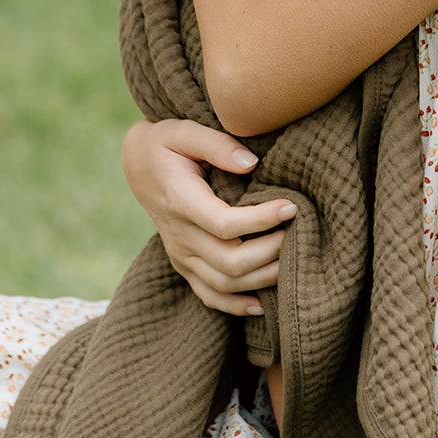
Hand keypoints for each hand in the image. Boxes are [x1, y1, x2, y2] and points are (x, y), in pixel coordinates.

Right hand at [122, 119, 296, 315]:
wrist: (138, 167)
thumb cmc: (166, 145)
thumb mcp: (185, 131)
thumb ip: (217, 144)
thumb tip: (251, 163)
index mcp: (181, 202)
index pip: (225, 224)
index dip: (261, 220)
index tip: (291, 206)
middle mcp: (179, 235)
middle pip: (229, 262)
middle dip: (270, 251)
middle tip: (298, 231)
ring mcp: (180, 255)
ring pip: (224, 284)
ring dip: (262, 278)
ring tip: (293, 260)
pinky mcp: (184, 265)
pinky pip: (209, 296)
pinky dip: (236, 305)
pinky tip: (262, 304)